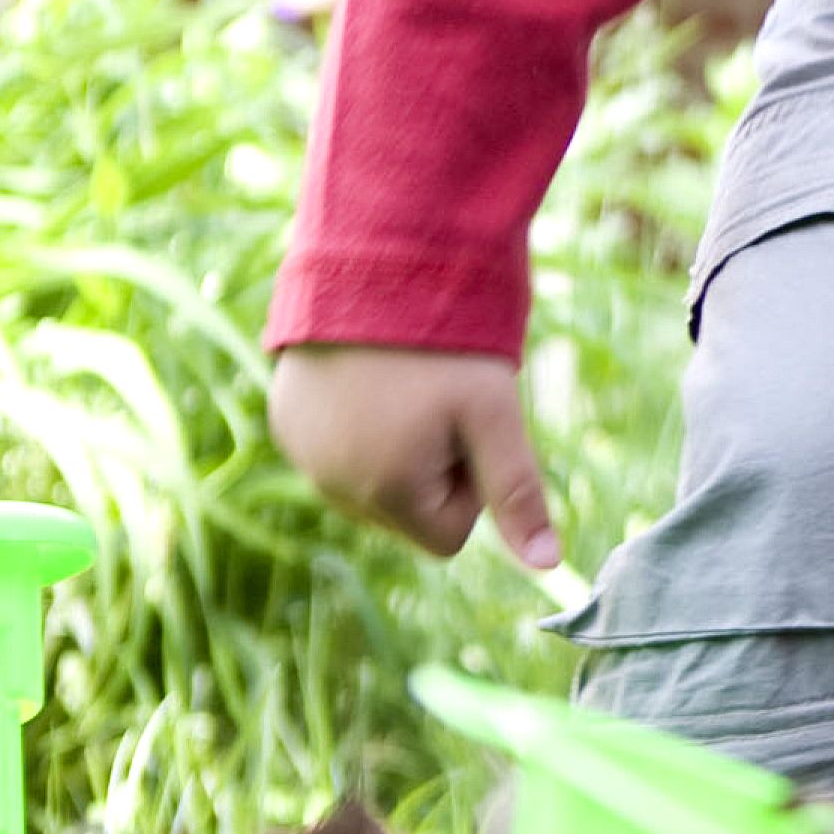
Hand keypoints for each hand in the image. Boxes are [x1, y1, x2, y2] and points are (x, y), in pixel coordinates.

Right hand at [271, 341, 562, 567]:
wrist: (372, 269)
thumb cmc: (445, 346)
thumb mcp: (494, 417)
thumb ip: (517, 493)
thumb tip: (548, 564)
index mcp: (384, 494)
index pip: (448, 536)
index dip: (472, 488)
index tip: (470, 430)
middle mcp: (330, 486)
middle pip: (408, 512)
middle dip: (434, 470)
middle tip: (437, 402)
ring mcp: (300, 454)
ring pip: (373, 483)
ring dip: (399, 449)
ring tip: (405, 386)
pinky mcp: (285, 421)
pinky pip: (336, 451)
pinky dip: (361, 426)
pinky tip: (371, 377)